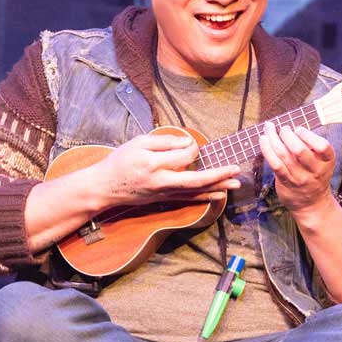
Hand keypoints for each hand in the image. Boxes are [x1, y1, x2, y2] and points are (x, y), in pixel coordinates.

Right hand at [87, 131, 242, 208]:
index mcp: (154, 164)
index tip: (190, 143)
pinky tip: (219, 194)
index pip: (183, 155)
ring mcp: (163, 193)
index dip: (191, 147)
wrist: (105, 187)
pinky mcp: (164, 200)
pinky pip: (188, 199)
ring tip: (236, 183)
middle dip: (218, 175)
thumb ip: (163, 141)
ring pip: (195, 191)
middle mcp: (161, 182)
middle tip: (236, 169)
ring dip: (217, 187)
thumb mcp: (138, 142)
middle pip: (195, 180)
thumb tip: (187, 143)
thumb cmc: (121, 161)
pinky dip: (205, 197)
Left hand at [259, 122, 336, 215]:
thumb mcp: (322, 162)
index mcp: (327, 162)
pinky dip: (267, 150)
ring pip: (284, 155)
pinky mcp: (286, 182)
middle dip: (287, 135)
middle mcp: (315, 171)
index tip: (298, 129)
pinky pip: (275, 164)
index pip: (323, 146)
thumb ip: (312, 146)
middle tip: (283, 129)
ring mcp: (300, 178)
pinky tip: (263, 140)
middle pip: (300, 150)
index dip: (309, 135)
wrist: (312, 203)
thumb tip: (291, 128)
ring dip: (273, 138)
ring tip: (269, 128)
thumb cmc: (315, 175)